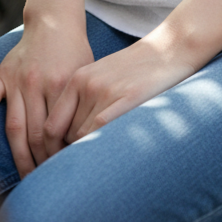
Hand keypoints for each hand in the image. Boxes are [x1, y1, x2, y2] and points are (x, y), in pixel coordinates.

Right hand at [0, 20, 92, 177]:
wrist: (54, 22)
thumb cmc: (74, 52)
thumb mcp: (86, 74)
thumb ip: (84, 104)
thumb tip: (88, 141)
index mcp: (61, 84)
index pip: (56, 130)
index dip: (59, 155)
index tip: (63, 171)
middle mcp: (36, 82)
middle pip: (34, 134)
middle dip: (40, 162)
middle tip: (44, 181)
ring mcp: (17, 79)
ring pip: (14, 126)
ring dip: (19, 154)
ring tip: (26, 175)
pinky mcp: (2, 74)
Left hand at [42, 32, 197, 153]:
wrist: (169, 48)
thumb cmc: (137, 70)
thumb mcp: (104, 79)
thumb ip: (85, 104)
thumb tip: (71, 144)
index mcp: (78, 79)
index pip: (51, 126)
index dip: (52, 152)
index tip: (59, 168)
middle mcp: (87, 84)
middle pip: (67, 136)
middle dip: (72, 155)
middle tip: (81, 172)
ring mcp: (106, 90)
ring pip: (84, 138)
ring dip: (89, 154)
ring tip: (100, 166)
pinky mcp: (126, 97)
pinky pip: (101, 130)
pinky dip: (100, 147)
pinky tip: (110, 156)